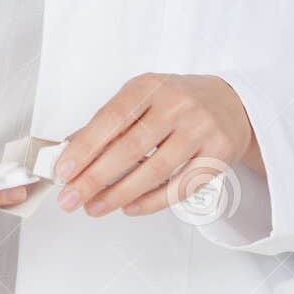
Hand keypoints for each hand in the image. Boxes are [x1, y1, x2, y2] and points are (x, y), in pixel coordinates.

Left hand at [53, 74, 262, 218]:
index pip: (112, 117)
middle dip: (95, 178)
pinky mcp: (218, 155)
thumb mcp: (141, 98)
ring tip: (94, 208)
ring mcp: (201, 130)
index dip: (85, 146)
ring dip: (119, 194)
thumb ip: (108, 124)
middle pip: (131, 147)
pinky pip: (181, 186)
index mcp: (150, 86)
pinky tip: (129, 207)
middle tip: (70, 199)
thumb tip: (68, 152)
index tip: (63, 171)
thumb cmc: (176, 101)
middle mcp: (178, 105)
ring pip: (155, 171)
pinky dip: (152, 201)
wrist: (230, 102)